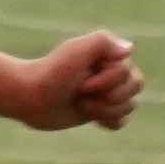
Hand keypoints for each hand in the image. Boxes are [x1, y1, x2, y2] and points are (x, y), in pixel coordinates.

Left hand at [0, 31, 139, 131]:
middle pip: (134, 88)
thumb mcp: (76, 50)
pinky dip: (109, 121)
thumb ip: (103, 42)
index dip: (106, 82)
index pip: (129, 74)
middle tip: (80, 93)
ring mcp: (106, 92)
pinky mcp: (100, 111)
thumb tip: (128, 50)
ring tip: (81, 104)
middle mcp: (111, 71)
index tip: (79, 81)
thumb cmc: (52, 72)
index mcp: (109, 55)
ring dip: (104, 109)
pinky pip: (121, 120)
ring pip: (128, 106)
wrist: (31, 97)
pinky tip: (93, 119)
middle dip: (108, 96)